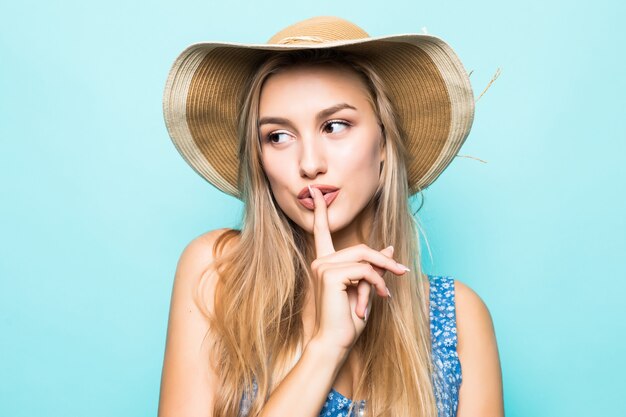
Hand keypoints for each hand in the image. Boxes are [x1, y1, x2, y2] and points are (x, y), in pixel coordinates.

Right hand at [308, 185, 408, 352]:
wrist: (335, 342)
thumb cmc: (347, 320)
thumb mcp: (366, 289)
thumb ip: (374, 267)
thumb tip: (390, 247)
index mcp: (325, 263)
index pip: (321, 232)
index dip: (320, 211)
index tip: (315, 191)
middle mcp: (321, 261)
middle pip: (361, 248)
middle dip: (384, 261)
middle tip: (402, 273)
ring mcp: (323, 266)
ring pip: (365, 257)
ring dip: (383, 273)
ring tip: (386, 293)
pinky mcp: (330, 274)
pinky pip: (364, 270)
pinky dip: (377, 282)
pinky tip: (379, 297)